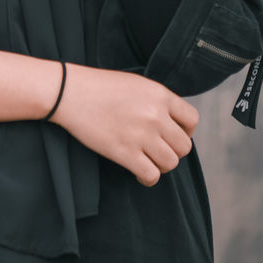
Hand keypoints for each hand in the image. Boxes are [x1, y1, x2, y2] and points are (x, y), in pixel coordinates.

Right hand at [49, 62, 198, 186]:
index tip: (172, 135)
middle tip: (157, 150)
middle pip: (184, 147)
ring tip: (147, 160)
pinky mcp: (124, 152)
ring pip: (171, 163)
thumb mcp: (136, 84)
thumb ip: (157, 101)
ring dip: (161, 166)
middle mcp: (155, 115)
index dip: (186, 132)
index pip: (192, 120)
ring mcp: (141, 134)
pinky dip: (147, 178)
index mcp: (160, 94)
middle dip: (173, 151)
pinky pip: (151, 175)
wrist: (70, 92)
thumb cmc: (100, 87)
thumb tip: (173, 122)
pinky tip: (137, 170)